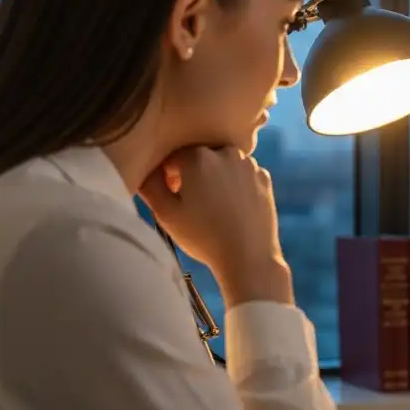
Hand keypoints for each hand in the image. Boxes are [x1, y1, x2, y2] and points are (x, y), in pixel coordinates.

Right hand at [137, 146, 289, 305]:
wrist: (248, 256)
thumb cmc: (203, 237)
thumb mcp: (166, 213)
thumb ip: (150, 185)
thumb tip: (145, 168)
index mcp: (198, 156)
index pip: (173, 155)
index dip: (168, 174)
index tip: (172, 194)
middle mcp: (226, 152)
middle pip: (199, 156)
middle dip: (192, 173)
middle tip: (191, 201)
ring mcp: (249, 164)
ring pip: (222, 163)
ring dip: (215, 176)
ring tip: (212, 205)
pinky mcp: (264, 178)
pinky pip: (242, 174)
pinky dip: (235, 183)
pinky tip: (232, 206)